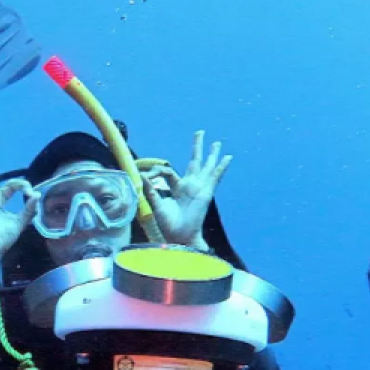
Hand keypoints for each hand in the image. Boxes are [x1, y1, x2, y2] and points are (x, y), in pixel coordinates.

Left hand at [143, 130, 231, 249]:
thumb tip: (142, 176)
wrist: (179, 236)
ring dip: (211, 154)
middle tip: (200, 132)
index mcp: (177, 187)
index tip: (146, 175)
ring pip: (206, 166)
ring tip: (216, 143)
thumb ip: (151, 190)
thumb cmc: (168, 224)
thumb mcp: (157, 205)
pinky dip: (221, 167)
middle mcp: (189, 185)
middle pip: (194, 162)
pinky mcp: (206, 192)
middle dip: (197, 147)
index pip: (167, 171)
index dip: (156, 171)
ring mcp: (199, 187)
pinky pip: (215, 177)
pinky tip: (227, 158)